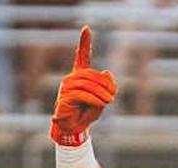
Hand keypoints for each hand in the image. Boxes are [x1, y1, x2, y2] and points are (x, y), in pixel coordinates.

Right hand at [51, 26, 117, 146]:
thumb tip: (106, 73)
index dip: (84, 42)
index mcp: (80, 75)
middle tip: (113, 96)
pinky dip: (94, 99)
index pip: (82, 56)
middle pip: (91, 75)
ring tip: (108, 101)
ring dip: (101, 94)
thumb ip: (106, 86)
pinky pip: (81, 94)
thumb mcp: (102, 99)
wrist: (75, 129)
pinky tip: (101, 104)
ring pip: (87, 85)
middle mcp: (72, 78)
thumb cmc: (87, 113)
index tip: (87, 28)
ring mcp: (66, 87)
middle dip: (105, 85)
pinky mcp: (64, 97)